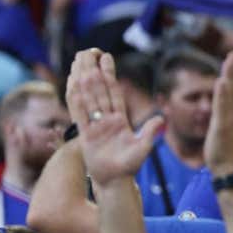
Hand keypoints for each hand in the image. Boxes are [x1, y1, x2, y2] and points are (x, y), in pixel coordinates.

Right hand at [68, 51, 162, 184]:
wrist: (115, 182)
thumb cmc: (129, 166)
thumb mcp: (143, 148)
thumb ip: (149, 132)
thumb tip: (161, 119)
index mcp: (119, 119)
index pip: (114, 92)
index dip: (110, 74)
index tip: (105, 56)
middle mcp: (105, 119)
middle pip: (98, 90)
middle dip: (93, 70)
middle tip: (88, 50)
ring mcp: (94, 126)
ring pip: (87, 98)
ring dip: (82, 80)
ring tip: (78, 61)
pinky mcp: (85, 136)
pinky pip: (78, 114)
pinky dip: (75, 99)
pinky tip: (71, 85)